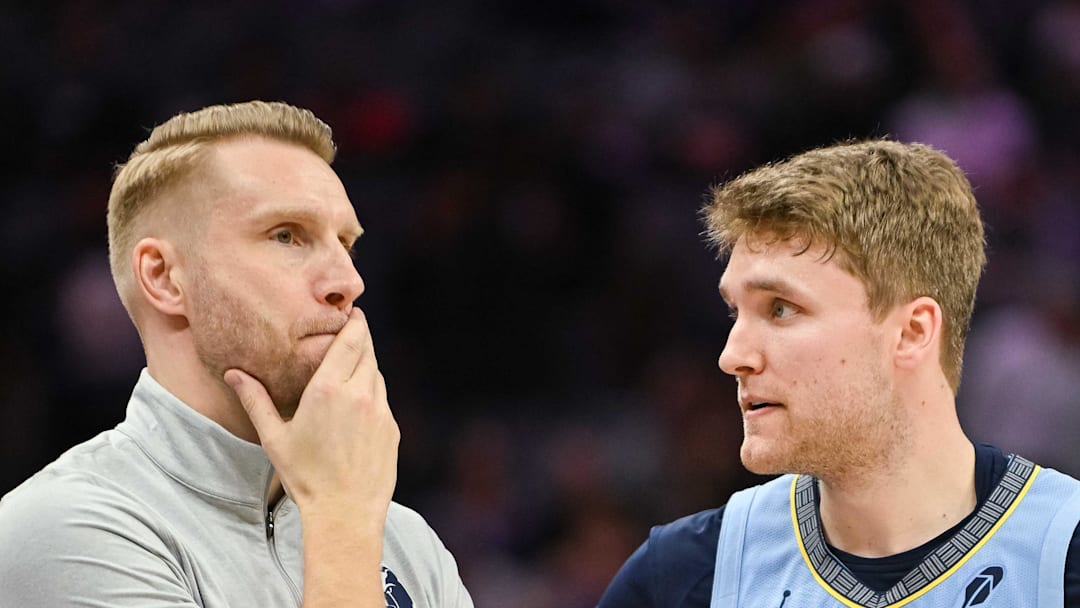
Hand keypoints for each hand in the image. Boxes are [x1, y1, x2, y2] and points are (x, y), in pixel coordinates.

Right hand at [224, 308, 398, 516]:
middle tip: (352, 328)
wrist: (345, 513)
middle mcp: (359, 393)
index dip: (353, 323)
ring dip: (367, 364)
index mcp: (328, 390)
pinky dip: (372, 391)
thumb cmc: (305, 477)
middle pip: (367, 350)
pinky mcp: (392, 428)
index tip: (350, 313)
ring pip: (377, 373)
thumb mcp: (274, 438)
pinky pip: (383, 398)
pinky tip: (358, 400)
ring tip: (352, 364)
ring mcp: (380, 410)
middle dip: (361, 336)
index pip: (350, 341)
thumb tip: (233, 374)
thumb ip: (256, 400)